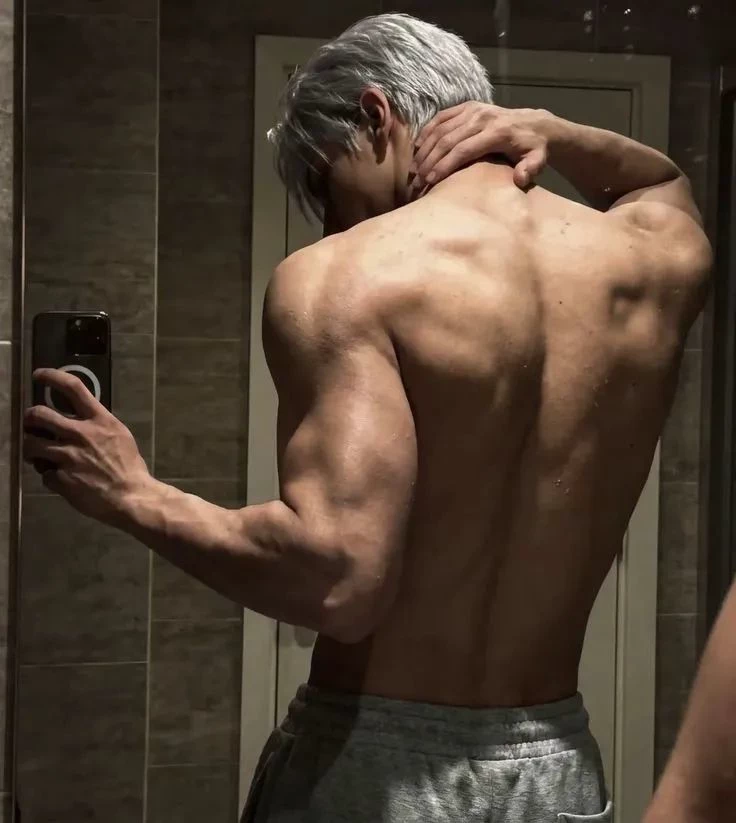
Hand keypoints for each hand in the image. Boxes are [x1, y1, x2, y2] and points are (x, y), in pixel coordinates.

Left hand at [23, 368, 150, 526]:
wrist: (131, 497)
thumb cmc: (129, 466)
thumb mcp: (119, 435)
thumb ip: (98, 425)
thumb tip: (81, 419)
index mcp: (99, 420)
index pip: (73, 387)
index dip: (51, 377)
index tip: (39, 375)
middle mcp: (80, 434)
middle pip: (39, 414)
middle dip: (29, 418)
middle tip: (30, 423)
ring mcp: (68, 456)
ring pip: (30, 444)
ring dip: (31, 448)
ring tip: (38, 454)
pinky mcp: (60, 478)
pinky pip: (44, 473)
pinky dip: (49, 476)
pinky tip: (61, 479)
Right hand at [410, 103, 550, 193]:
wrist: (535, 124)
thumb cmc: (533, 149)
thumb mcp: (538, 160)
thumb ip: (530, 169)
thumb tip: (519, 179)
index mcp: (496, 132)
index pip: (463, 150)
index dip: (444, 166)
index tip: (430, 182)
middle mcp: (482, 117)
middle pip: (447, 140)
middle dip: (429, 162)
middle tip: (416, 181)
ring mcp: (473, 109)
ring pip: (440, 129)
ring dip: (424, 150)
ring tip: (413, 170)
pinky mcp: (467, 106)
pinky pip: (441, 118)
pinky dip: (427, 132)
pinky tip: (417, 148)